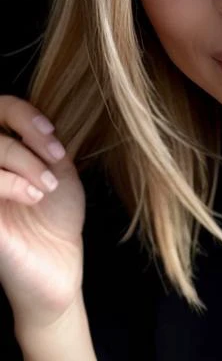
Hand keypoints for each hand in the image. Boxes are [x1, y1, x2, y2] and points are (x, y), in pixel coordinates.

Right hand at [0, 95, 85, 330]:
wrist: (58, 265)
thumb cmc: (57, 217)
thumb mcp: (58, 169)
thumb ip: (45, 140)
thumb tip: (43, 113)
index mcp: (5, 152)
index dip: (23, 114)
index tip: (53, 136)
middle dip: (28, 139)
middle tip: (55, 163)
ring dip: (22, 161)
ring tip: (45, 186)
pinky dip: (9, 182)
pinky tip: (32, 197)